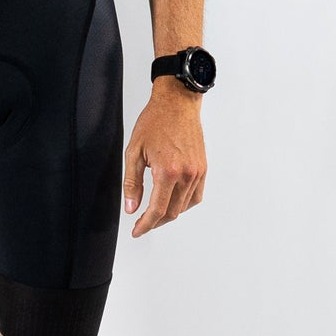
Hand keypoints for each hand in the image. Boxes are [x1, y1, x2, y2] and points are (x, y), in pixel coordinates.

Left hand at [122, 83, 206, 237]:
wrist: (177, 103)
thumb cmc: (155, 122)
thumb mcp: (134, 151)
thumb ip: (132, 183)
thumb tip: (131, 208)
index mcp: (167, 171)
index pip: (157, 210)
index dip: (145, 225)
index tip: (137, 231)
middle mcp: (186, 175)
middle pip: (172, 212)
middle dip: (156, 222)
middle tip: (142, 223)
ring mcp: (197, 172)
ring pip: (184, 206)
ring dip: (169, 214)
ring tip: (155, 213)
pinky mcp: (203, 168)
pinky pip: (196, 196)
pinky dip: (184, 204)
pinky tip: (173, 201)